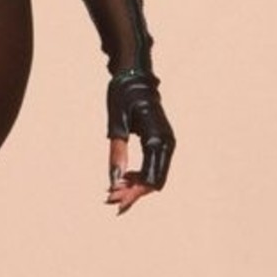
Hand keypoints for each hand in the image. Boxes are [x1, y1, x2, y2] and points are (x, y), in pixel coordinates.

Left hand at [104, 71, 174, 213]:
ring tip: (113, 188)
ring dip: (136, 185)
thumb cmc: (123, 96)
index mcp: (157, 139)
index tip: (112, 199)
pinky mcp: (161, 142)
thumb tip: (114, 179)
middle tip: (109, 198)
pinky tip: (123, 177)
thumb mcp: (116, 124)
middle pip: (155, 181)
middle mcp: (166, 143)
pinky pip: (154, 166)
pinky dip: (139, 175)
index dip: (132, 192)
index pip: (150, 177)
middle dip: (133, 193)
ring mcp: (166, 143)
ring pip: (155, 176)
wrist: (135, 77)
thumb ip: (117, 151)